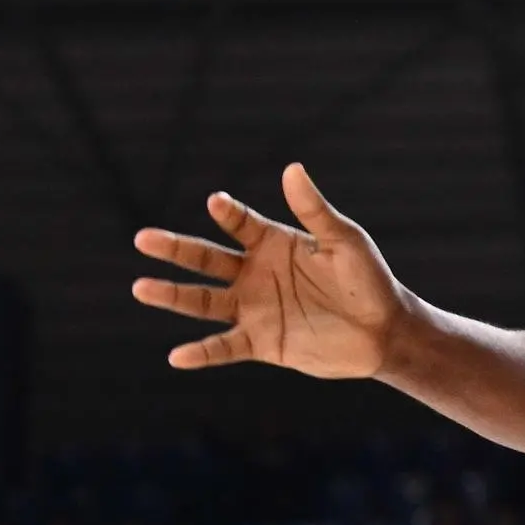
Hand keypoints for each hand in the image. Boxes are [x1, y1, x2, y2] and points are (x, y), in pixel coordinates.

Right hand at [131, 162, 408, 378]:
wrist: (383, 331)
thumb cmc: (368, 279)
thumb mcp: (344, 241)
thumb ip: (315, 211)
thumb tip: (292, 168)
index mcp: (273, 243)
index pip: (240, 224)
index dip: (228, 213)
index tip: (217, 203)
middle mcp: (254, 273)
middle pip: (206, 258)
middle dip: (175, 249)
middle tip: (143, 238)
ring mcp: (253, 308)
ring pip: (204, 300)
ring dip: (173, 296)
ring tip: (140, 287)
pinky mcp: (260, 341)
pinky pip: (224, 347)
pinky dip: (202, 353)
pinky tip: (177, 356)